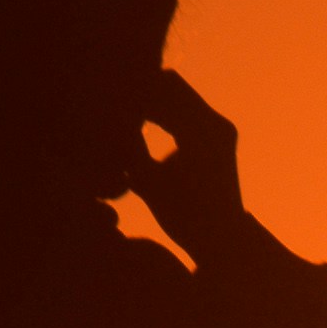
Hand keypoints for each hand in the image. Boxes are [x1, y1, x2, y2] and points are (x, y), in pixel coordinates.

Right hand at [122, 63, 249, 258]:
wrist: (222, 240)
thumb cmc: (183, 217)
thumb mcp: (147, 181)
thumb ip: (127, 147)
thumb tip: (104, 119)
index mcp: (203, 130)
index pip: (164, 89)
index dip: (134, 90)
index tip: (109, 96)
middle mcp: (216, 123)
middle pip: (172, 87)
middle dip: (142, 92)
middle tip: (111, 99)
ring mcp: (219, 128)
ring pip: (178, 98)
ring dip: (152, 103)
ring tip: (121, 111)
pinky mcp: (217, 137)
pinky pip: (185, 113)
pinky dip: (163, 115)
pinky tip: (139, 123)